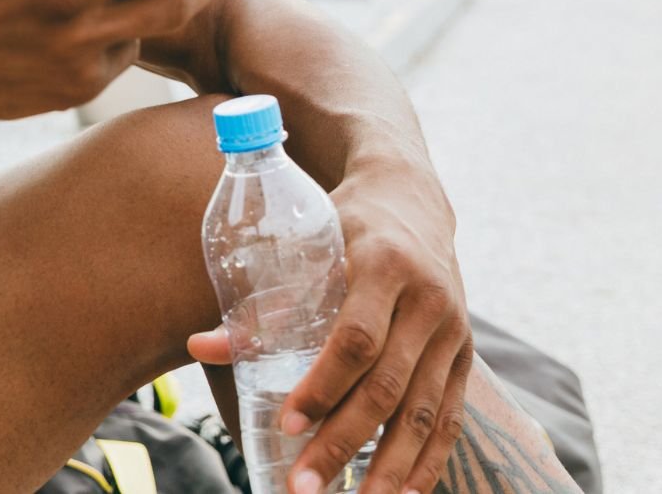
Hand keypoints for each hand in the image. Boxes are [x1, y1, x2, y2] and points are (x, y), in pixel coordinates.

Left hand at [187, 166, 471, 493]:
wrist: (411, 197)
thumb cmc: (341, 222)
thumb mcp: (305, 244)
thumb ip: (259, 302)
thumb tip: (198, 348)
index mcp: (383, 265)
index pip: (355, 338)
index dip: (323, 384)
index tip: (287, 421)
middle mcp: (428, 300)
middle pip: (387, 386)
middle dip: (344, 442)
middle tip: (305, 486)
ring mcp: (452, 331)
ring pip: (423, 412)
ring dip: (390, 468)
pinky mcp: (463, 354)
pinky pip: (448, 416)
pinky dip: (428, 460)